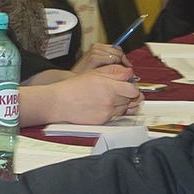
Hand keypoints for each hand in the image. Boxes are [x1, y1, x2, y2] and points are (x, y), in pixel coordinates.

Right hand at [24, 72, 141, 125]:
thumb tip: (129, 72)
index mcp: (109, 86)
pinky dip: (113, 112)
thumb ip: (115, 71)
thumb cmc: (74, 88)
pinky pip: (116, 117)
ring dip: (121, 104)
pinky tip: (103, 105)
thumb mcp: (95, 73)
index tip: (129, 85)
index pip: (133, 89)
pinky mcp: (103, 121)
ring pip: (124, 109)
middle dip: (127, 95)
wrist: (60, 102)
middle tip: (118, 90)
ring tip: (108, 98)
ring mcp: (107, 112)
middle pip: (131, 100)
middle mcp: (110, 100)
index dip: (132, 86)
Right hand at [73, 43, 127, 75]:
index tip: (127, 64)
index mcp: (97, 47)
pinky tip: (110, 71)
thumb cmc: (86, 74)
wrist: (74, 78)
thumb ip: (111, 61)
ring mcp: (95, 52)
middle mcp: (96, 47)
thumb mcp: (100, 66)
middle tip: (124, 69)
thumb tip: (126, 64)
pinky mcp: (94, 58)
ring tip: (115, 72)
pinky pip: (111, 59)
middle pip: (118, 50)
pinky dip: (113, 65)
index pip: (116, 47)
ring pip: (116, 55)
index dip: (123, 56)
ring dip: (118, 64)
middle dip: (123, 60)